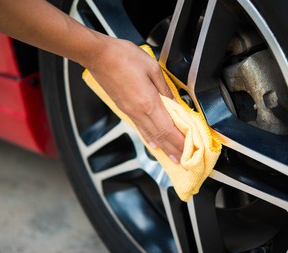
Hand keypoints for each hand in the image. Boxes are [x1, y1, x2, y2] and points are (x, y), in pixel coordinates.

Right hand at [85, 34, 184, 162]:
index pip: (168, 130)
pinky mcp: (124, 109)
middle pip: (160, 137)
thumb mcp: (153, 68)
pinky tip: (153, 143)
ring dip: (162, 147)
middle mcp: (138, 112)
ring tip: (172, 156)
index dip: (179, 143)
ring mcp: (130, 112)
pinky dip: (149, 138)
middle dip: (173, 150)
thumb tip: (174, 102)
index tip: (189, 151)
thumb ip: (165, 88)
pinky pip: (140, 128)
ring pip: (149, 134)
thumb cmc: (124, 57)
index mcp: (148, 103)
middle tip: (183, 160)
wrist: (99, 56)